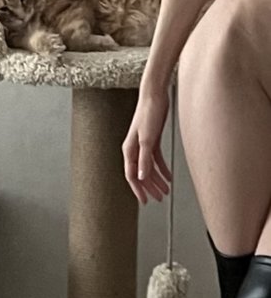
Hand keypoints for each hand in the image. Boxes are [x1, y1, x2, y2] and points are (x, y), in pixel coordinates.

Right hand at [121, 88, 172, 204]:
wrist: (155, 96)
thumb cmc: (148, 114)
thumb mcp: (147, 139)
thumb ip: (145, 158)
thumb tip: (142, 177)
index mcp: (129, 150)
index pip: (132, 175)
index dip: (138, 189)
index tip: (145, 201)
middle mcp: (134, 149)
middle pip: (141, 173)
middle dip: (150, 187)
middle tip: (159, 198)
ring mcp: (143, 144)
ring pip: (149, 168)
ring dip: (157, 179)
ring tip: (166, 190)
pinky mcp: (152, 140)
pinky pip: (156, 159)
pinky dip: (162, 169)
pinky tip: (169, 176)